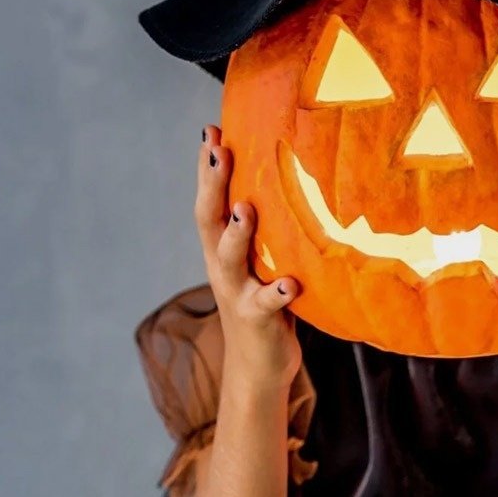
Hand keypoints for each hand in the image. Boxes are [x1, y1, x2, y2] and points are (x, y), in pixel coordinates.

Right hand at [196, 125, 303, 388]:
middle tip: (218, 150)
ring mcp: (238, 292)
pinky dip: (277, 293)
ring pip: (230, 259)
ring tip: (245, 209)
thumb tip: (285, 178)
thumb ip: (261, 227)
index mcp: (221, 247)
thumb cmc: (264, 302)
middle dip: (213, 184)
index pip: (210, 199)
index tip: (210, 129)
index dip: (207, 166)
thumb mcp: (258, 260)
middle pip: (210, 220)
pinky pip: (267, 304)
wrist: (256, 367)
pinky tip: (290, 284)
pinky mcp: (258, 319)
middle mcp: (223, 266)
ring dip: (236, 233)